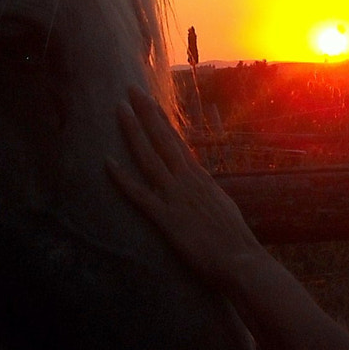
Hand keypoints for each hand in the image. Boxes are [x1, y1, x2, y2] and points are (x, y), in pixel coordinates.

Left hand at [109, 88, 269, 290]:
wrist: (240, 260)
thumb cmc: (234, 239)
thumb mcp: (222, 206)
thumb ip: (207, 192)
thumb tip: (201, 185)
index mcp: (200, 177)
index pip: (176, 141)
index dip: (161, 120)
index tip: (150, 102)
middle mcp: (187, 179)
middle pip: (162, 139)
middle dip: (145, 113)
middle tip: (130, 89)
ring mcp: (175, 196)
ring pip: (149, 157)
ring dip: (133, 132)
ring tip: (119, 109)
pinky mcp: (166, 217)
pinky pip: (139, 194)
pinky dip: (122, 178)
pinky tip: (107, 163)